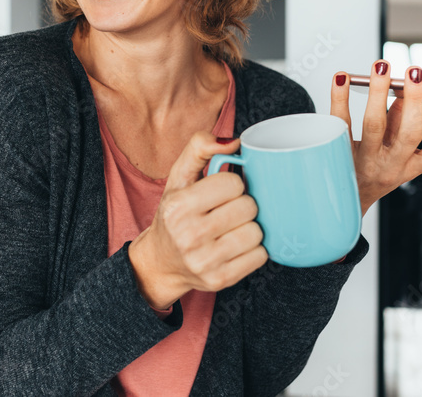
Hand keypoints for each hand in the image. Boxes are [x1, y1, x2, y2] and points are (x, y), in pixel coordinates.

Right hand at [129, 132, 266, 309]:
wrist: (161, 262)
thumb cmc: (175, 214)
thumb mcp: (179, 177)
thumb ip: (200, 148)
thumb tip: (235, 141)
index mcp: (179, 205)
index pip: (234, 183)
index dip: (233, 184)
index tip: (222, 192)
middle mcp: (188, 235)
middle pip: (248, 208)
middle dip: (243, 205)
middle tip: (229, 210)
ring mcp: (204, 261)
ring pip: (256, 233)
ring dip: (251, 227)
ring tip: (234, 228)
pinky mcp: (219, 280)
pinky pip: (260, 257)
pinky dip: (254, 249)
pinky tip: (237, 245)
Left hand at [329, 61, 421, 216]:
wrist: (341, 201)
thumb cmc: (372, 169)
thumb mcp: (395, 152)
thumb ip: (401, 121)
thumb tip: (405, 90)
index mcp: (412, 166)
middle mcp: (391, 166)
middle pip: (410, 134)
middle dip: (415, 100)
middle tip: (416, 72)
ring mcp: (364, 161)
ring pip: (374, 125)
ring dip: (379, 92)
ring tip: (382, 67)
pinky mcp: (338, 153)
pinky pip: (340, 122)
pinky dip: (340, 98)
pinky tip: (342, 77)